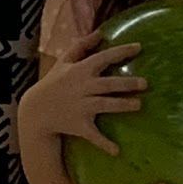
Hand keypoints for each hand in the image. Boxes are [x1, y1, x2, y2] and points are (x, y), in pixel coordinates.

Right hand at [20, 37, 144, 153]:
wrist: (36, 111)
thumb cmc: (53, 83)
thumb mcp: (64, 62)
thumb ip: (81, 46)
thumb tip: (100, 32)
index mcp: (80, 71)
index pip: (103, 58)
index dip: (121, 52)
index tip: (139, 47)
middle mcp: (83, 88)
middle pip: (108, 84)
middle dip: (126, 83)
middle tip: (145, 83)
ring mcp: (82, 107)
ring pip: (105, 105)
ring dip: (122, 105)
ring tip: (139, 105)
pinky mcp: (80, 125)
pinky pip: (94, 135)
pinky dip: (104, 144)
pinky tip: (117, 151)